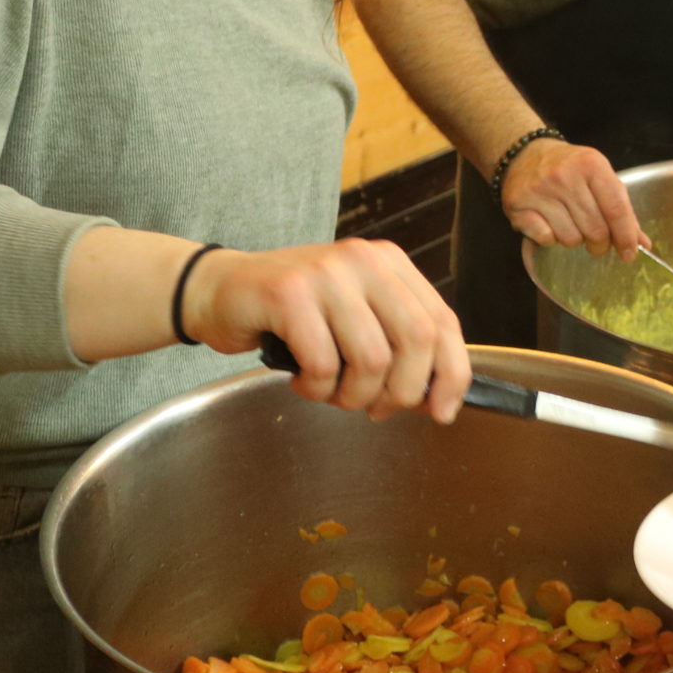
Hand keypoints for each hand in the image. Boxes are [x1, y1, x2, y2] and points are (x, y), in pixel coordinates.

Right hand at [186, 239, 468, 421]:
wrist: (220, 290)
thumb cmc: (293, 315)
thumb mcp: (356, 319)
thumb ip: (396, 347)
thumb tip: (437, 398)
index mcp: (390, 264)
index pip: (443, 322)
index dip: (451, 373)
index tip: (442, 411)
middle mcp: (364, 261)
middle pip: (416, 340)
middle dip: (401, 392)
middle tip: (373, 408)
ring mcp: (326, 273)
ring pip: (371, 359)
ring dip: (352, 396)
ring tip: (329, 391)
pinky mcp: (288, 293)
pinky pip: (323, 363)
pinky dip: (316, 388)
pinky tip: (301, 380)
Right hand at [503, 139, 648, 260]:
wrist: (526, 154)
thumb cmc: (570, 168)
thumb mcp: (599, 177)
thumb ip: (621, 209)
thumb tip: (643, 244)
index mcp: (591, 164)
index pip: (616, 208)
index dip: (626, 236)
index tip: (629, 253)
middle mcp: (565, 175)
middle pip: (595, 230)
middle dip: (600, 244)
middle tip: (597, 240)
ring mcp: (540, 190)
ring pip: (571, 239)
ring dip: (575, 239)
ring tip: (570, 222)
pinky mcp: (519, 204)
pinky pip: (546, 239)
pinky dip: (551, 237)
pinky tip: (549, 222)